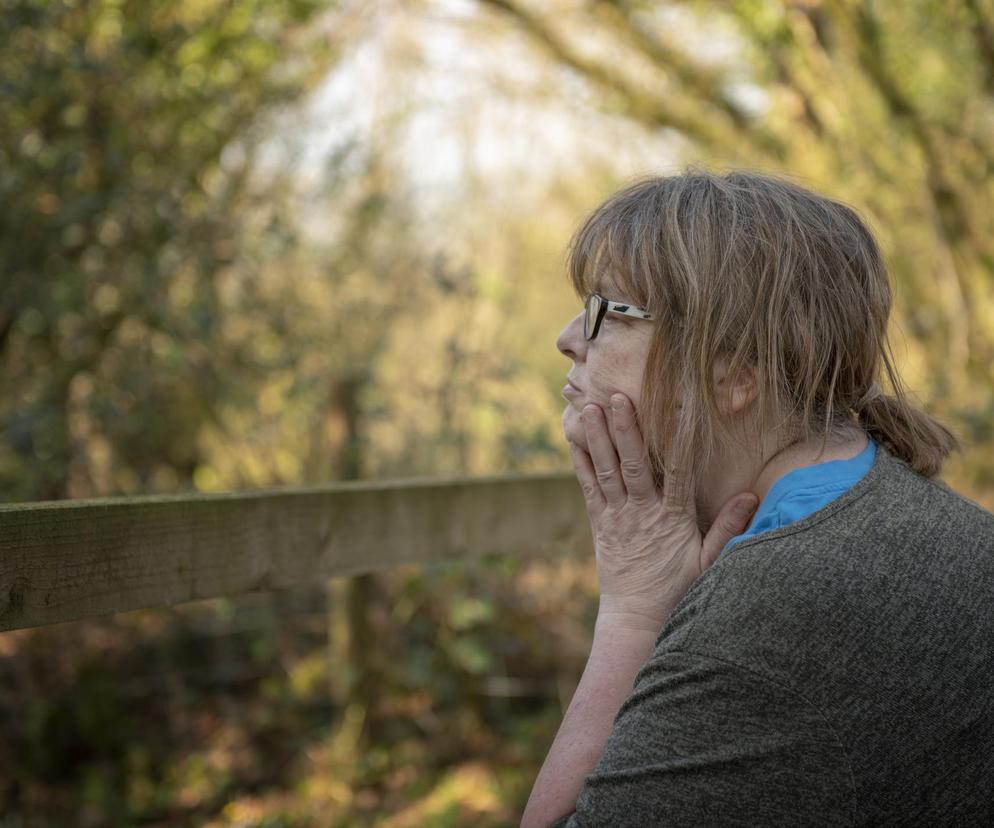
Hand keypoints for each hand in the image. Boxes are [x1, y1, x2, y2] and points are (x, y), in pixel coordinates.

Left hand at [569, 393, 758, 629]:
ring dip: (598, 439)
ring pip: (606, 471)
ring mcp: (618, 517)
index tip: (675, 410)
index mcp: (673, 518)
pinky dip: (581, 464)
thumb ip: (728, 528)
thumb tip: (750, 496)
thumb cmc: (677, 588)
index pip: (678, 471)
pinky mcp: (601, 523)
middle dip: (625, 429)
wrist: (637, 618)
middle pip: (633, 464)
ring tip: (589, 408)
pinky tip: (574, 440)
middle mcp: (642, 513)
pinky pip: (589, 489)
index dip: (677, 439)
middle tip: (617, 397)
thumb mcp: (709, 562)